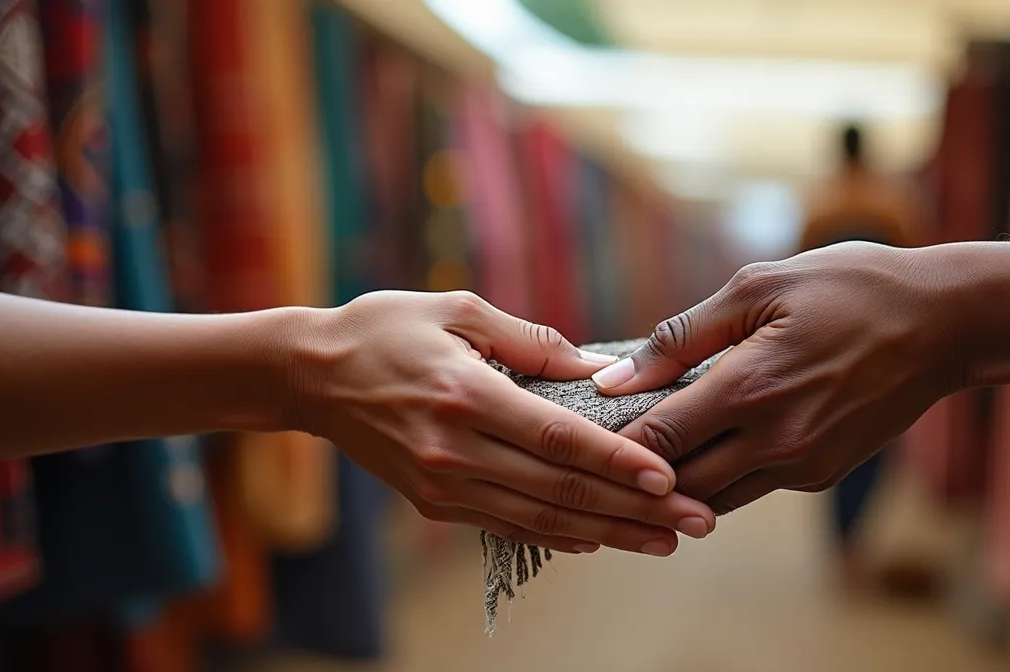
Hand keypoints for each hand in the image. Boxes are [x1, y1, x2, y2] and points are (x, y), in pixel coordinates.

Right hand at [292, 290, 715, 555]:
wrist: (312, 375)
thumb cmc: (388, 329)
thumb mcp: (459, 310)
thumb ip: (533, 340)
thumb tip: (599, 367)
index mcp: (466, 394)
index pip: (558, 437)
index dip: (618, 460)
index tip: (671, 476)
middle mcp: (455, 449)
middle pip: (562, 489)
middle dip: (636, 509)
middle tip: (698, 520)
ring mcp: (442, 483)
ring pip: (542, 518)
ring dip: (610, 532)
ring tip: (665, 539)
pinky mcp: (434, 503)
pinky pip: (508, 525)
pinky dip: (560, 535)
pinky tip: (602, 539)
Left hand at [592, 242, 960, 514]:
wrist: (945, 324)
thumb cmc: (849, 289)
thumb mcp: (760, 288)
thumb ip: (682, 336)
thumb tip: (617, 379)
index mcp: (749, 390)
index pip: (654, 443)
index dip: (611, 443)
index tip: (586, 430)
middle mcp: (774, 442)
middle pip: (676, 483)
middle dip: (637, 472)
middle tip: (604, 449)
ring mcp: (802, 466)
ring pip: (714, 497)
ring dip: (679, 482)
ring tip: (652, 453)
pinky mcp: (822, 475)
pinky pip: (753, 488)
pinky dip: (723, 475)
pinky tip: (711, 443)